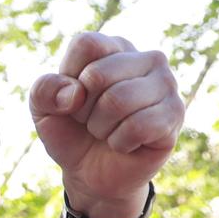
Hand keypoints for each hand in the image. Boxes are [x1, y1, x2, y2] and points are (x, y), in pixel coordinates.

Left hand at [29, 32, 183, 217]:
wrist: (92, 173)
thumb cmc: (72, 131)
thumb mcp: (43, 109)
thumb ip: (44, 89)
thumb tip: (74, 93)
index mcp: (115, 47)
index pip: (86, 45)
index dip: (69, 78)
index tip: (75, 97)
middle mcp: (147, 58)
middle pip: (98, 75)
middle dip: (83, 109)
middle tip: (91, 120)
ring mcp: (166, 84)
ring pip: (118, 100)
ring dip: (100, 127)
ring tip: (107, 131)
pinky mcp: (175, 113)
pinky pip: (137, 126)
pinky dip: (119, 142)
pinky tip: (124, 143)